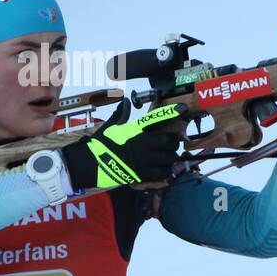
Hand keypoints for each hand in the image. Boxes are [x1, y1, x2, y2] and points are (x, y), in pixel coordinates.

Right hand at [61, 99, 187, 189]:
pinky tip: (162, 169)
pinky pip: (163, 173)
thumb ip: (120, 113)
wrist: (93, 164)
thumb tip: (125, 101)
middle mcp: (142, 144)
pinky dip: (166, 171)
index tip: (183, 109)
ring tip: (166, 157)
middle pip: (170, 141)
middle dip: (172, 142)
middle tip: (169, 144)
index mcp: (136, 130)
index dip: (171, 112)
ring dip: (170, 157)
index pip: (157, 118)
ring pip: (169, 158)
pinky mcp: (143, 174)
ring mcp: (144, 160)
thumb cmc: (102, 143)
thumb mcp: (111, 127)